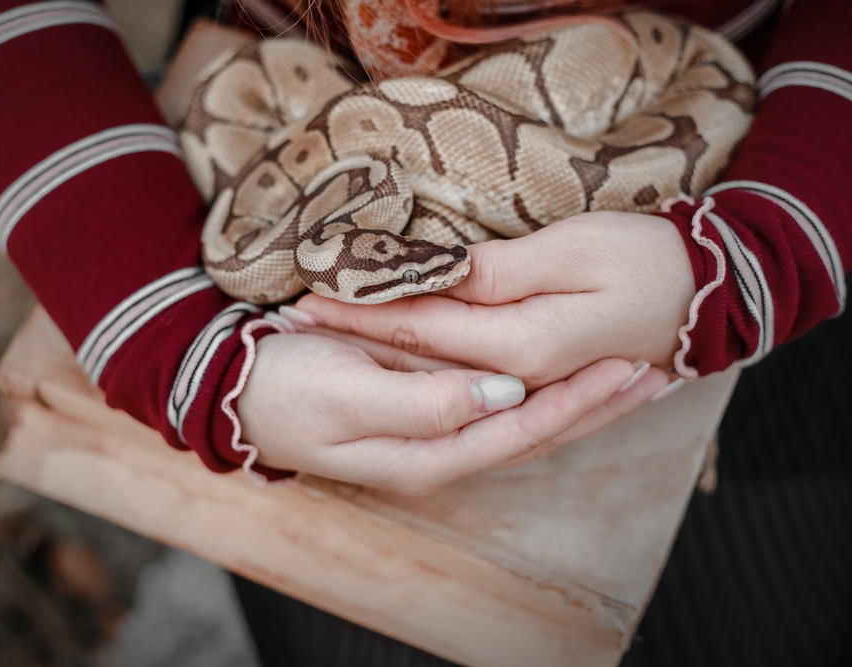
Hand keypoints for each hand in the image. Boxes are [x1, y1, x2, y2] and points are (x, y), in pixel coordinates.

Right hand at [236, 331, 666, 494]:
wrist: (238, 389)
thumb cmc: (286, 388)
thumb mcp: (347, 393)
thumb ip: (426, 400)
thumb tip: (501, 396)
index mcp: (428, 453)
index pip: (524, 430)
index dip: (578, 401)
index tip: (629, 367)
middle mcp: (442, 449)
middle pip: (538, 431)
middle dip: (597, 403)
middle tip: (657, 368)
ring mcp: (434, 430)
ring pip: (525, 416)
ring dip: (579, 395)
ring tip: (632, 370)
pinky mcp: (426, 405)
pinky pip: (499, 399)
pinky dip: (543, 383)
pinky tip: (566, 368)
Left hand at [289, 211, 695, 388]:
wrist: (716, 292)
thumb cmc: (651, 262)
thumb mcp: (577, 254)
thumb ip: (502, 278)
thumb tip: (444, 295)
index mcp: (522, 349)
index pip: (418, 332)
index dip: (360, 314)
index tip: (306, 301)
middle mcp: (516, 379)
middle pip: (418, 362)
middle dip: (356, 343)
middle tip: (296, 326)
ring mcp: (525, 384)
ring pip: (436, 377)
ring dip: (380, 358)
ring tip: (323, 344)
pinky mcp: (534, 377)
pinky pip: (468, 381)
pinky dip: (424, 369)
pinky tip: (391, 362)